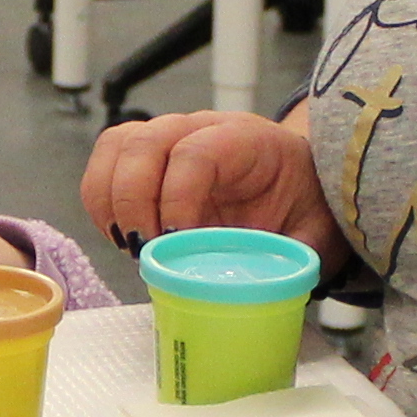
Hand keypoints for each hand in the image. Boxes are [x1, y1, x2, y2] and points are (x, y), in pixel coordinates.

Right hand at [79, 107, 338, 253]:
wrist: (298, 183)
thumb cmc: (303, 206)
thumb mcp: (315, 234)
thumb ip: (294, 258)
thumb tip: (267, 288)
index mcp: (246, 140)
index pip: (195, 153)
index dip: (178, 198)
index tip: (180, 242)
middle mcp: (200, 127)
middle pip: (143, 142)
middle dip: (133, 201)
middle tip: (146, 251)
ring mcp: (167, 136)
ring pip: (115, 146)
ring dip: (110, 200)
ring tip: (131, 245)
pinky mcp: (144, 156)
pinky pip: (105, 164)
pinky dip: (102, 203)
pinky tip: (123, 237)